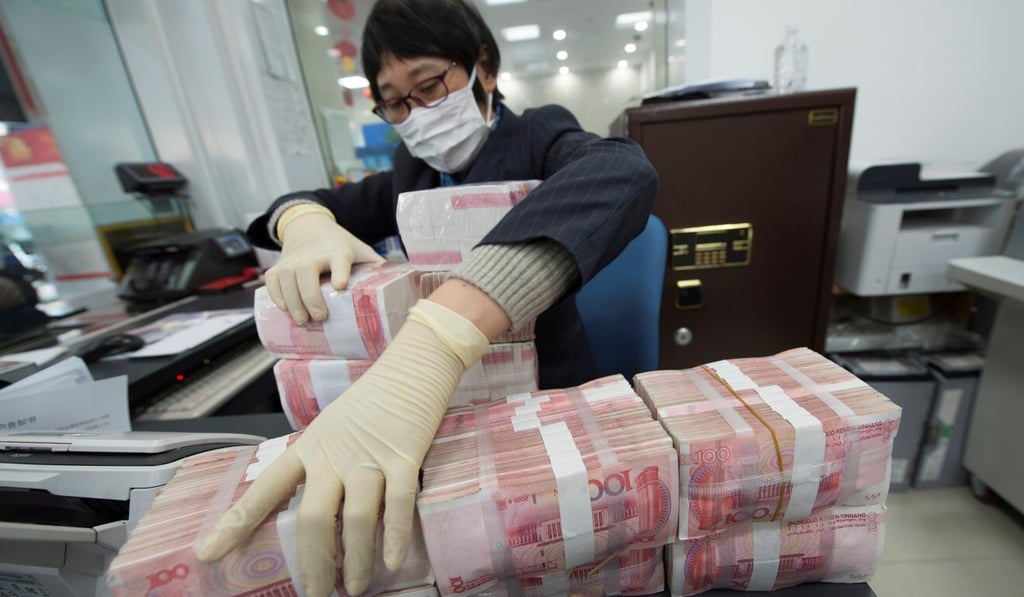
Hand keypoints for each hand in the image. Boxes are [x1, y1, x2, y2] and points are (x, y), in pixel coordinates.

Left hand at [196, 299, 488, 595]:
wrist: (412, 367)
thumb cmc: (372, 401)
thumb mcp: (332, 428)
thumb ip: (319, 466)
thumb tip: (312, 516)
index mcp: (309, 448)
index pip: (265, 489)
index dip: (236, 524)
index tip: (208, 555)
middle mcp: (334, 455)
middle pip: (313, 517)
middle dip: (313, 564)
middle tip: (316, 594)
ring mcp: (370, 456)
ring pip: (357, 517)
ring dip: (355, 559)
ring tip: (356, 586)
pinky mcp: (405, 456)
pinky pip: (398, 502)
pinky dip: (395, 535)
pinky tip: (392, 561)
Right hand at [265, 209, 383, 324]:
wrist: (309, 227)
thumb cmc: (340, 246)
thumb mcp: (361, 251)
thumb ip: (376, 268)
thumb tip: (399, 290)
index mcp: (338, 251)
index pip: (339, 260)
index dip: (339, 272)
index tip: (340, 285)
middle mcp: (314, 255)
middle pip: (306, 272)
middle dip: (310, 296)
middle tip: (319, 318)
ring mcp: (293, 259)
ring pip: (286, 278)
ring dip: (292, 301)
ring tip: (302, 320)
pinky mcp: (279, 265)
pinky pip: (272, 280)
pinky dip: (276, 295)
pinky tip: (284, 309)